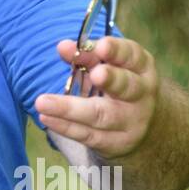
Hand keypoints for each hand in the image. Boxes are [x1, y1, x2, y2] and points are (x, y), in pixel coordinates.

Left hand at [35, 35, 159, 160]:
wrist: (145, 128)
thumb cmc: (120, 86)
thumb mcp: (111, 67)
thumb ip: (88, 56)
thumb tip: (63, 47)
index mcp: (141, 69)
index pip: (131, 56)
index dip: (117, 51)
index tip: (101, 46)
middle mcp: (141, 95)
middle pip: (126, 87)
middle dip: (111, 79)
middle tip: (96, 74)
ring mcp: (130, 122)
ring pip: (101, 115)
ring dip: (69, 109)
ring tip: (43, 102)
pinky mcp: (115, 143)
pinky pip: (88, 135)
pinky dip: (65, 126)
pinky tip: (47, 117)